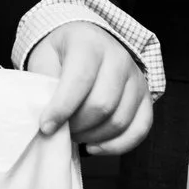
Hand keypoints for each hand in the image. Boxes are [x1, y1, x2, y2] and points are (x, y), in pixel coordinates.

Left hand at [25, 22, 154, 156]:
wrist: (82, 42)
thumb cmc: (59, 55)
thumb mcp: (43, 61)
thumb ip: (44, 88)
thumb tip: (49, 124)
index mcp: (89, 44)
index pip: (80, 80)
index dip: (62, 109)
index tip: (46, 126)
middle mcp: (118, 57)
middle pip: (102, 105)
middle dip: (77, 126)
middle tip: (61, 129)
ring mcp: (136, 77)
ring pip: (119, 121)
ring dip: (93, 137)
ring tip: (75, 134)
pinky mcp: (145, 96)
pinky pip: (139, 129)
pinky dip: (116, 146)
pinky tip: (94, 146)